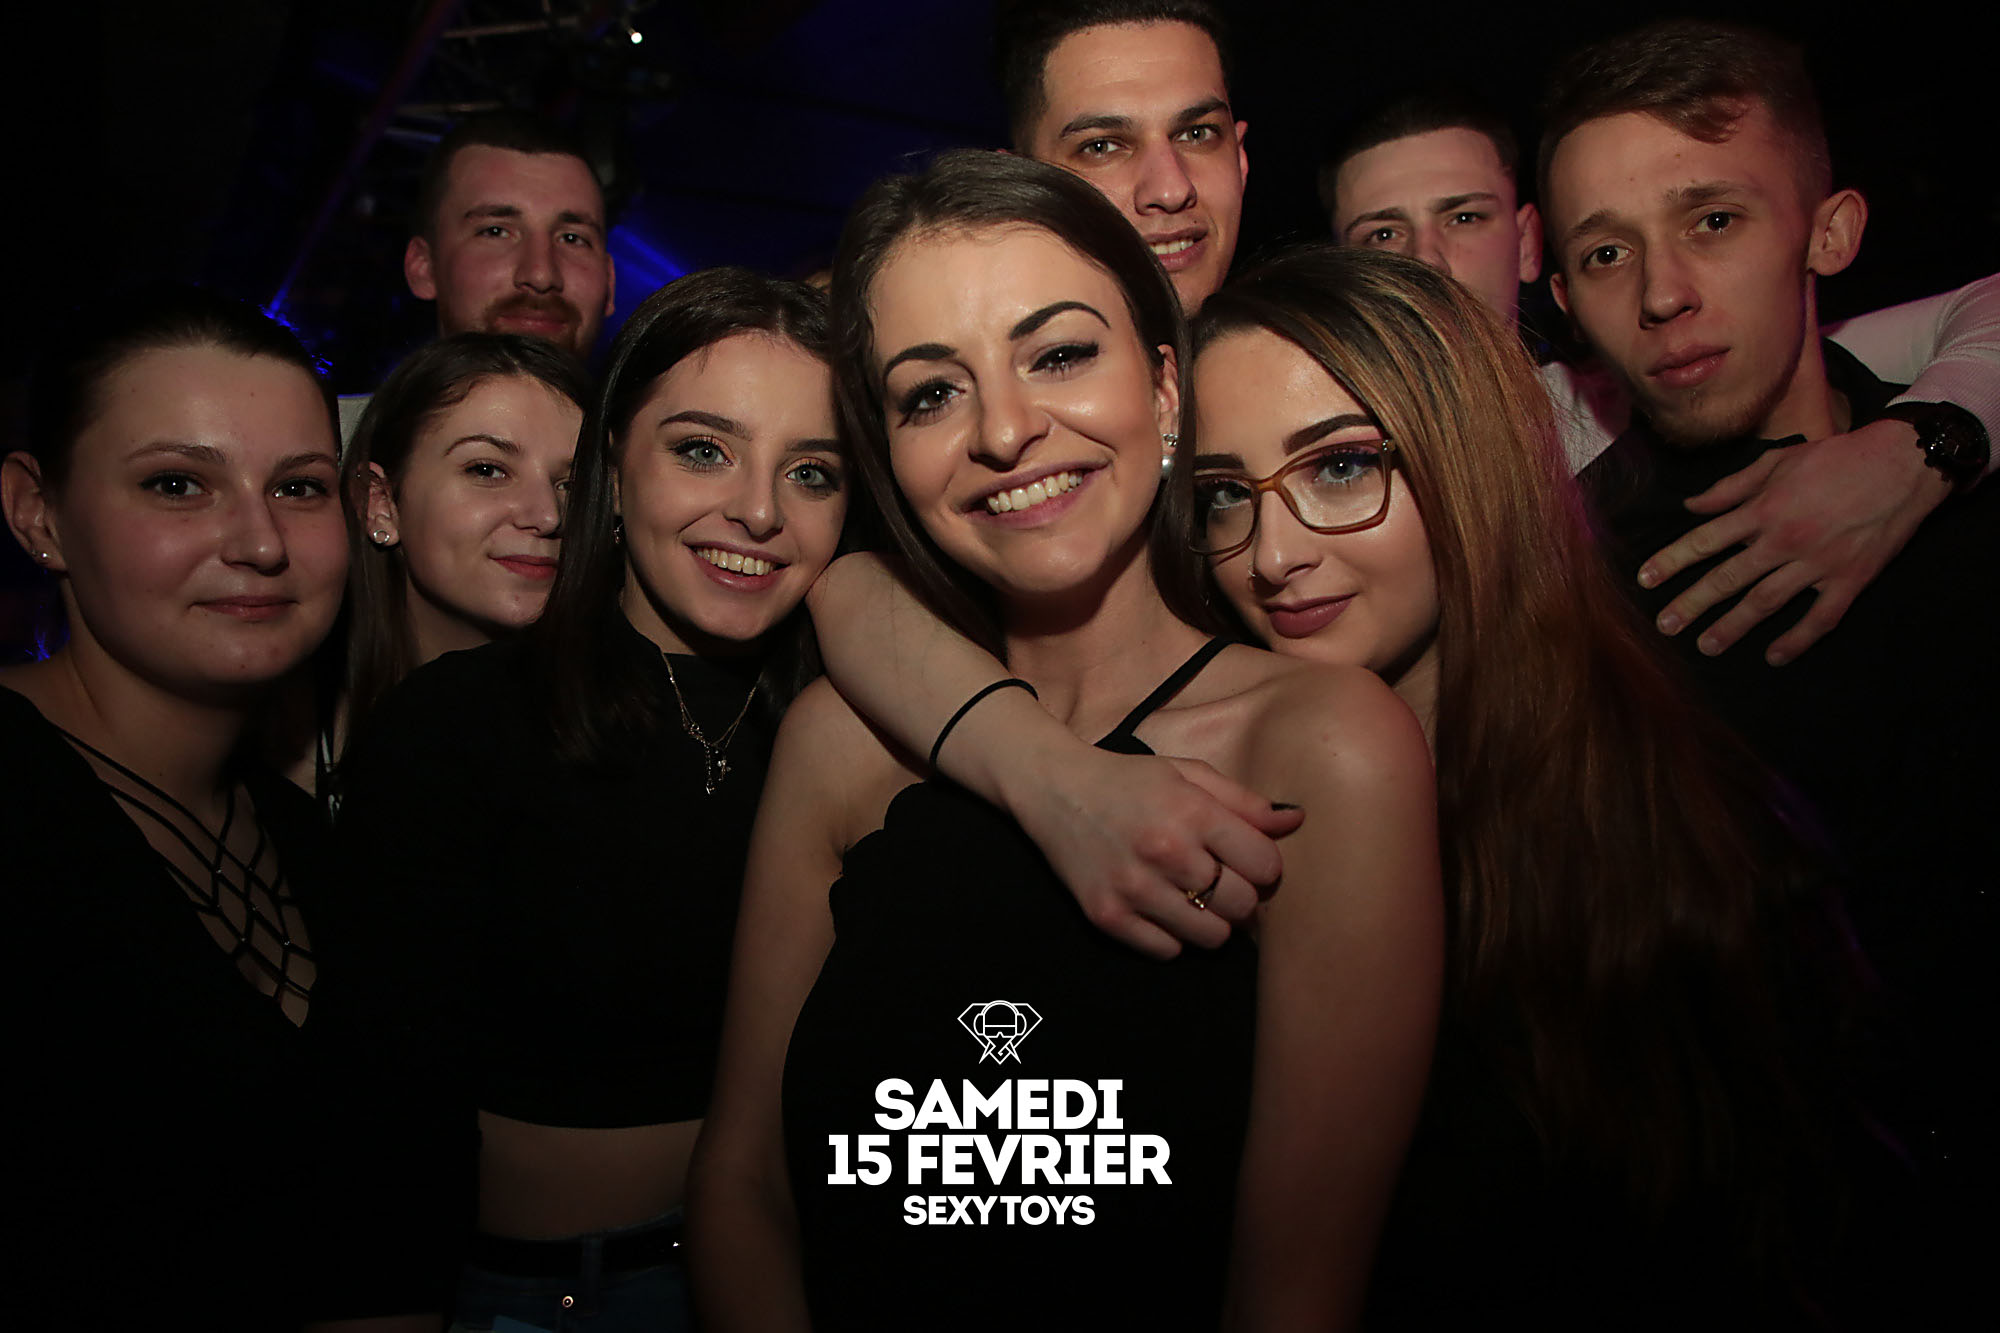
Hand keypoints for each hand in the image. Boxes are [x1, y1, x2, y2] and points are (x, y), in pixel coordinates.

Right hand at [1008, 747, 1303, 960]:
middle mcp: (1164, 852)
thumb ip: (1245, 802)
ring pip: (1211, 936)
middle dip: (1240, 895)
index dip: (1264, 865)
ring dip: (1210, 919)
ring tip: (1192, 896)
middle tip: (1220, 880)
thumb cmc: (1130, 781)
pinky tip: (1159, 907)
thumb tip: (1296, 820)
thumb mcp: (1189, 775)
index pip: (1265, 865)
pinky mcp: (1107, 916)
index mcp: (1191, 812)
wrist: (1055, 789)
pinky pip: (1168, 951)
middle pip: (1243, 906)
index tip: (1247, 860)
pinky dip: (1171, 934)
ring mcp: (1134, 889)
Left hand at [1638, 417, 1949, 664]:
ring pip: (1765, 602)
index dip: (1672, 561)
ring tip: (1706, 646)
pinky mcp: (1849, 579)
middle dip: (1692, 604)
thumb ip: (1731, 487)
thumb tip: (1691, 505)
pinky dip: (1796, 640)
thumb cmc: (1836, 458)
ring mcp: (1817, 563)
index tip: (1645, 580)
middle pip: (1727, 578)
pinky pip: (1819, 618)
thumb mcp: (1778, 460)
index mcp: (1763, 509)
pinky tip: (1774, 656)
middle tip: (1665, 626)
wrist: (1902, 464)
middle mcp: (1783, 540)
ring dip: (1732, 627)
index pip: (1705, 540)